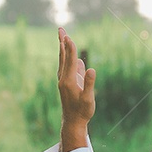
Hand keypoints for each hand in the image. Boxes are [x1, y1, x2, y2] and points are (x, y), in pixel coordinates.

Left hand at [57, 27, 95, 151]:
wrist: (73, 122)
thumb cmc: (82, 111)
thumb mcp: (88, 99)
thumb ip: (89, 84)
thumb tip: (91, 69)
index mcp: (69, 81)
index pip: (70, 61)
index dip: (70, 48)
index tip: (68, 37)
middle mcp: (64, 78)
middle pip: (63, 56)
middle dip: (63, 43)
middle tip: (60, 29)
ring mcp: (64, 80)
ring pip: (63, 60)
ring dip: (63, 47)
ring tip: (63, 37)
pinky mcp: (66, 83)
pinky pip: (66, 66)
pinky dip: (67, 57)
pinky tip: (69, 54)